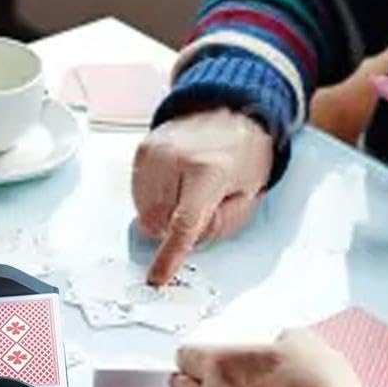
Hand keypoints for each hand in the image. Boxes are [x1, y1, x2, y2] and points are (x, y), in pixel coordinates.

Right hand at [133, 111, 272, 285]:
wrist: (230, 109)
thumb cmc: (244, 152)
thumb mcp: (250, 194)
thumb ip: (222, 225)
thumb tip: (189, 240)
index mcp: (209, 170)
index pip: (183, 224)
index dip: (170, 255)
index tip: (158, 276)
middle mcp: (175, 159)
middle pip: (161, 223)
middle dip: (177, 228)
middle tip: (201, 207)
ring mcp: (154, 153)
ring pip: (145, 212)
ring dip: (164, 215)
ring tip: (188, 191)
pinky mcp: (142, 150)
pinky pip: (137, 195)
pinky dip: (154, 200)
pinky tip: (175, 184)